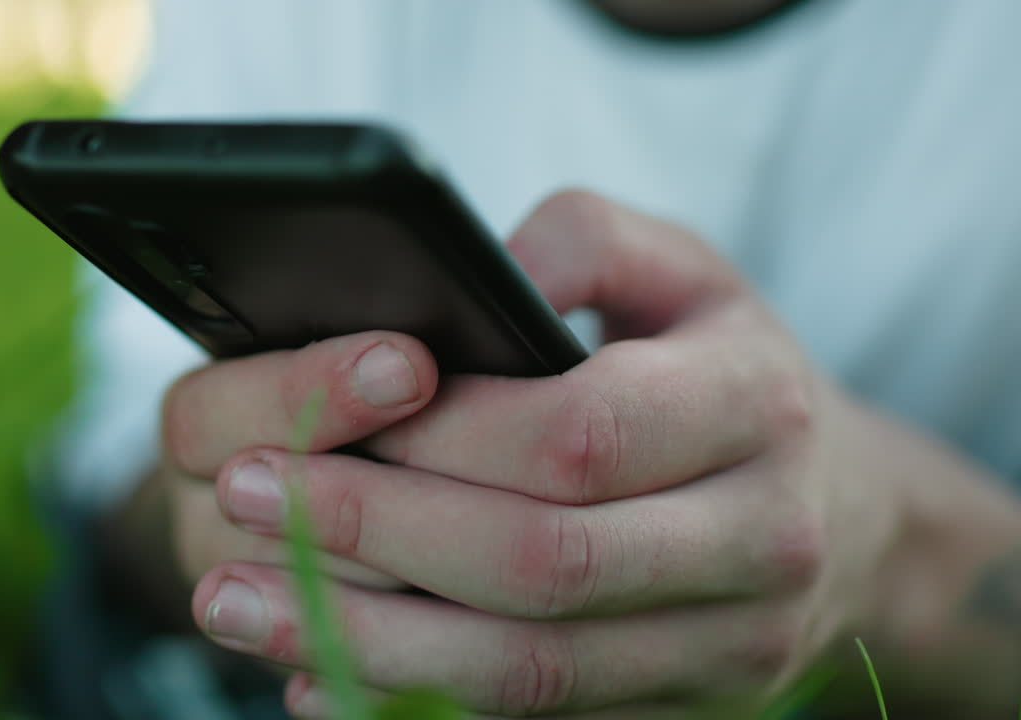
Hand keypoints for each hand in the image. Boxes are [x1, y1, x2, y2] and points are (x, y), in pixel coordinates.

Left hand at [188, 190, 1020, 716]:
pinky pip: (539, 719)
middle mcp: (763, 539)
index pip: (574, 435)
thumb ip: (578, 242)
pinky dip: (419, 700)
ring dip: (369, 642)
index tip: (315, 419)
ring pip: (531, 668)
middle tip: (240, 499)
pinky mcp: (687, 708)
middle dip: (373, 534)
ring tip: (237, 604)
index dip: (436, 437)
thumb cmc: (725, 366)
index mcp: (756, 405)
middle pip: (542, 563)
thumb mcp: (679, 267)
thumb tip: (460, 288)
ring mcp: (732, 645)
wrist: (843, 505)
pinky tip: (314, 674)